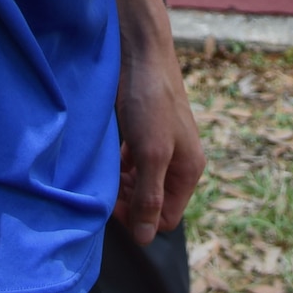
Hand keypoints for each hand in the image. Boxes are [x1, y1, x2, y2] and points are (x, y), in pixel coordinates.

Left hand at [116, 18, 206, 243]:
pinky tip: (107, 157)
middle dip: (128, 203)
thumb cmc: (150, 102)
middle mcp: (178, 162)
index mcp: (188, 170)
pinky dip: (118, 167)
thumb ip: (149, 196)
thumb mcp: (151, 153)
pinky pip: (132, 165)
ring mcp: (161, 147)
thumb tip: (146, 238)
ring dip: (121, 185)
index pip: (166, 219)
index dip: (139, 220)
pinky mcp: (145, 134)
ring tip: (103, 172)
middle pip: (152, 203)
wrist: (140, 53)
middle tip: (105, 190)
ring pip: (139, 184)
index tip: (113, 206)